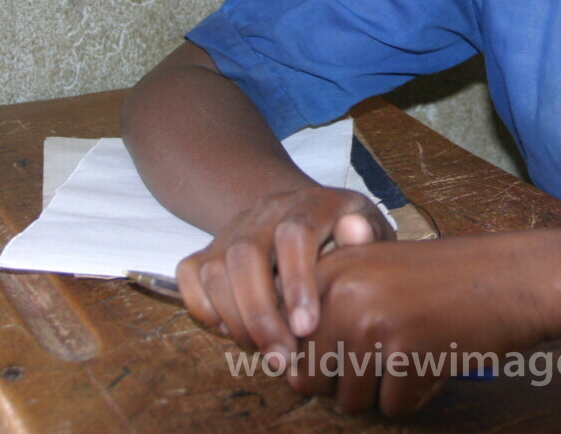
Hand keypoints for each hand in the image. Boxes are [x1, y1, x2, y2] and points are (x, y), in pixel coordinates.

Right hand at [176, 185, 393, 365]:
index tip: (306, 328)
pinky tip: (231, 332)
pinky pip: (190, 273)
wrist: (311, 217)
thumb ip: (367, 234)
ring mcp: (235, 226)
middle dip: (260, 314)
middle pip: (245, 254)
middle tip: (281, 358)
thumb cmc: (349, 237)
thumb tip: (355, 231)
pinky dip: (203, 307)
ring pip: (215, 268)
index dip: (297, 281)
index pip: (295, 233)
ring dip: (234, 319)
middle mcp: (267, 209)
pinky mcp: (210, 245)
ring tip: (263, 353)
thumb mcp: (370, 231)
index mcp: (311, 202)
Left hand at [289, 233, 552, 415]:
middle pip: (310, 380)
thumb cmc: (445, 280)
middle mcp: (341, 293)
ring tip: (417, 348)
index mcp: (329, 270)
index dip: (319, 359)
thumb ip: (326, 308)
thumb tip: (284, 373)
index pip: (287, 345)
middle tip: (390, 350)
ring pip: (349, 401)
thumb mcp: (375, 272)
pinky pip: (393, 408)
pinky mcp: (404, 353)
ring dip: (384, 390)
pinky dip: (418, 395)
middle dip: (347, 381)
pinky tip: (439, 357)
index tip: (357, 341)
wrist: (514, 276)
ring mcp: (371, 322)